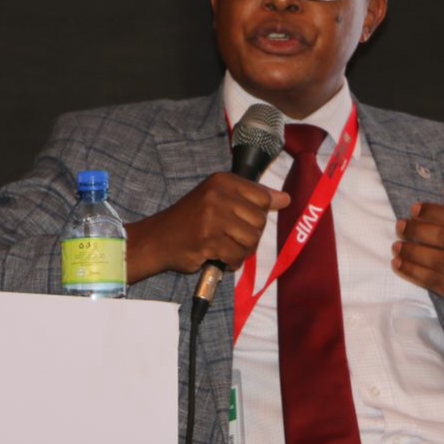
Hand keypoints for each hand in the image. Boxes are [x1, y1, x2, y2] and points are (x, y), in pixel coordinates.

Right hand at [125, 172, 288, 283]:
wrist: (158, 239)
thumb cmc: (191, 219)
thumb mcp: (219, 198)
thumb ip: (252, 197)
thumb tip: (285, 199)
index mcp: (223, 181)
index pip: (263, 198)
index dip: (257, 215)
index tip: (240, 220)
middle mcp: (218, 195)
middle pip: (260, 220)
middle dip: (250, 235)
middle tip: (232, 237)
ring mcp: (213, 218)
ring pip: (251, 240)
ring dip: (242, 250)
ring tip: (226, 248)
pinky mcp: (209, 241)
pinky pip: (237, 256)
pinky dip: (232, 262)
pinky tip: (220, 257)